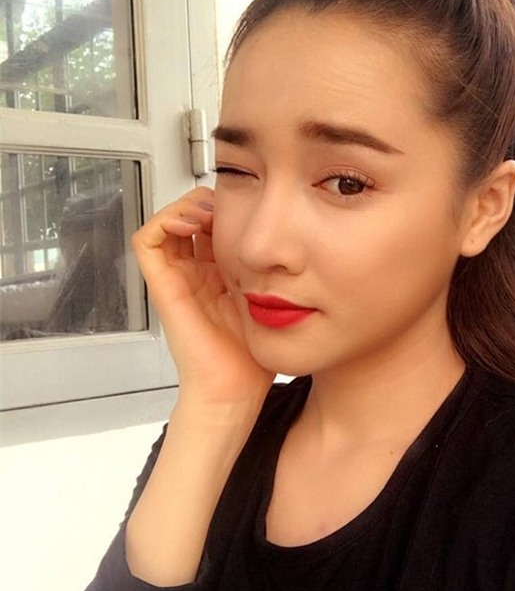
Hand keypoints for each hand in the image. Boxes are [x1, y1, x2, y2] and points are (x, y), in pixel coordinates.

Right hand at [131, 187, 272, 406]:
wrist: (234, 389)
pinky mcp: (163, 286)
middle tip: (229, 203)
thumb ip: (276, 273)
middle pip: (189, 218)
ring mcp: (176, 279)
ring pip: (167, 222)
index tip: (249, 204)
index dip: (226, 206)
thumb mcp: (273, 300)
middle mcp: (195, 273)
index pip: (213, 224)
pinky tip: (190, 222)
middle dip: (208, 201)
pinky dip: (164, 221)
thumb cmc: (253, 357)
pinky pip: (147, 241)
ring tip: (208, 210)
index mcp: (219, 274)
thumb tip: (290, 243)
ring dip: (185, 205)